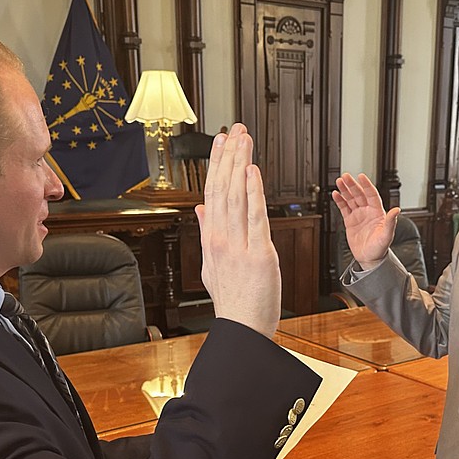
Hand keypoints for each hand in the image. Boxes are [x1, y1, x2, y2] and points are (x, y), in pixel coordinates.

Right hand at [195, 124, 280, 338]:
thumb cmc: (234, 301)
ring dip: (239, 165)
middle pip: (222, 189)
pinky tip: (252, 171)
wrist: (243, 328)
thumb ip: (207, 234)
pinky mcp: (258, 255)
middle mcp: (221, 240)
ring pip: (236, 197)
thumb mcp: (213, 265)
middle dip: (228, 157)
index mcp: (212, 240)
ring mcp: (238, 246)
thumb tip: (201, 209)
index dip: (216, 166)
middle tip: (234, 130)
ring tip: (243, 140)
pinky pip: (255, 217)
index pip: (213, 194)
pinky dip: (253, 192)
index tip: (221, 143)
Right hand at [332, 173, 399, 269]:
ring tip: (339, 181)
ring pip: (351, 199)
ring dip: (345, 190)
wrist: (370, 259)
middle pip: (359, 194)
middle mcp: (368, 211)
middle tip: (345, 176)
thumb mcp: (387, 236)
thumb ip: (391, 222)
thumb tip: (397, 210)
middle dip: (352, 185)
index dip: (366, 185)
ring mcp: (359, 215)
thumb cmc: (380, 248)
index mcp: (378, 212)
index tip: (361, 176)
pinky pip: (344, 208)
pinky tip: (335, 194)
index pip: (372, 195)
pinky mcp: (350, 221)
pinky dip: (340, 201)